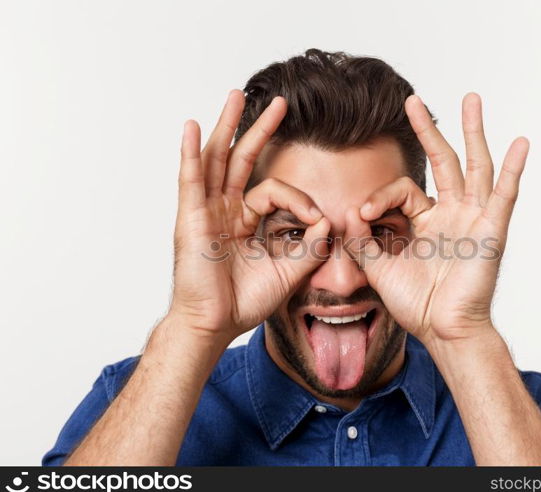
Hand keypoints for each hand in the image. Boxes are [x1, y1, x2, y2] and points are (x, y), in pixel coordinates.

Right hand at [169, 91, 329, 345]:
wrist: (215, 325)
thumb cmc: (243, 302)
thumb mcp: (288, 272)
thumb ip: (310, 247)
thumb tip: (330, 222)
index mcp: (244, 222)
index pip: (275, 191)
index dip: (300, 200)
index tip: (319, 219)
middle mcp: (224, 210)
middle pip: (241, 159)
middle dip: (260, 129)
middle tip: (279, 103)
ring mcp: (205, 211)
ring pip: (217, 159)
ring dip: (227, 126)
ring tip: (236, 96)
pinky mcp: (190, 218)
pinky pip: (190, 180)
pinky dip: (190, 153)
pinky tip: (192, 127)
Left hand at [345, 93, 528, 343]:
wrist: (440, 331)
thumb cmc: (415, 303)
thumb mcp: (379, 268)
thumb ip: (363, 241)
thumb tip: (349, 213)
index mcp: (427, 222)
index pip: (404, 191)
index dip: (380, 196)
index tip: (362, 213)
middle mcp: (452, 214)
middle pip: (443, 162)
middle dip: (429, 131)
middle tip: (413, 101)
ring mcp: (473, 219)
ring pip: (475, 167)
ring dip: (473, 133)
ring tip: (472, 100)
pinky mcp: (491, 231)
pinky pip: (504, 197)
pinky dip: (513, 171)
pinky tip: (520, 144)